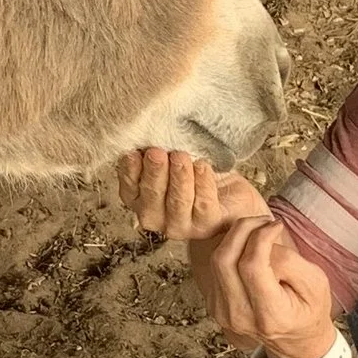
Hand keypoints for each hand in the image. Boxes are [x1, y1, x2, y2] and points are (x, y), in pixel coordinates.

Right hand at [115, 148, 270, 246]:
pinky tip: (202, 166)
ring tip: (181, 156)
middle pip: (151, 196)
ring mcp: (180, 225)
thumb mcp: (171, 157)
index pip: (129, 188)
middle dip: (154, 173)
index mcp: (140, 199)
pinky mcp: (207, 225)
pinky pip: (203, 204)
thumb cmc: (194, 172)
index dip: (129, 171)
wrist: (228, 191)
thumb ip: (158, 150)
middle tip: (156, 152)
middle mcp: (155, 216)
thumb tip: (149, 131)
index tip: (133, 153)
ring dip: (179, 178)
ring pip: (177, 202)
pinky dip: (202, 183)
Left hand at [196, 213, 337, 357]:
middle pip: (224, 260)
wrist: (295, 340)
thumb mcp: (316, 284)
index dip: (261, 237)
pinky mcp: (214, 304)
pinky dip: (230, 250)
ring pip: (216, 261)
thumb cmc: (309, 309)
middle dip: (242, 230)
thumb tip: (264, 242)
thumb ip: (290, 262)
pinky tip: (249, 247)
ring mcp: (223, 312)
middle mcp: (240, 316)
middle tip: (262, 221)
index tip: (276, 225)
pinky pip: (215, 267)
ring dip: (235, 237)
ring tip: (258, 230)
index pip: (252, 266)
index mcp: (270, 315)